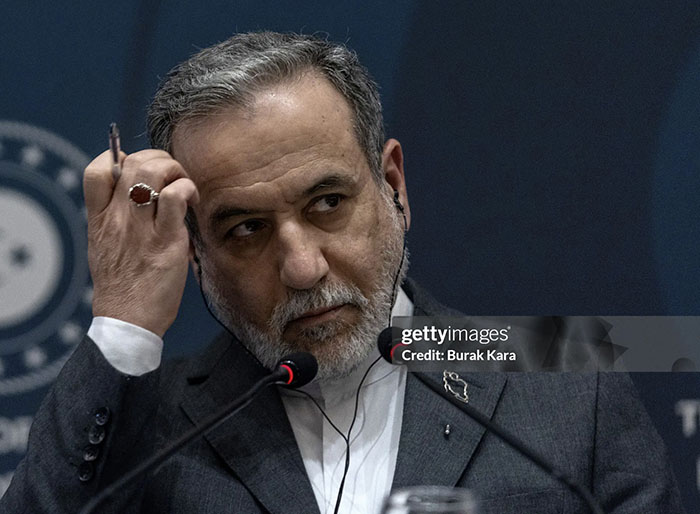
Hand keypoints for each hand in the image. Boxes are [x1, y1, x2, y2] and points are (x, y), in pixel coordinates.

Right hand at [84, 149, 198, 336]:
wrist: (128, 321)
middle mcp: (116, 219)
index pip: (96, 171)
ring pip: (152, 171)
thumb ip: (115, 218)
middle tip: (173, 177)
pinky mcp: (166, 241)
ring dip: (176, 170)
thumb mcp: (106, 247)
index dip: (118, 158)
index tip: (137, 170)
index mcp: (98, 220)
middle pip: (131, 162)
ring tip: (185, 188)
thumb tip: (135, 191)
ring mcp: (140, 228)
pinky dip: (188, 189)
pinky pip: (176, 196)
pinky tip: (193, 203)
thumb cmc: (123, 286)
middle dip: (159, 159)